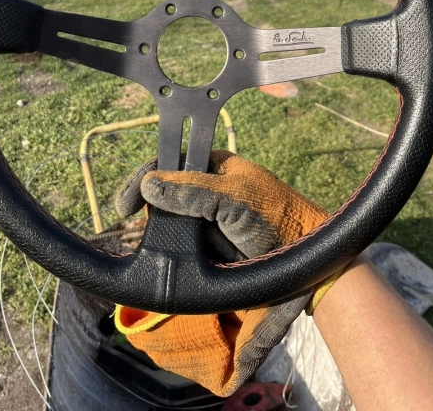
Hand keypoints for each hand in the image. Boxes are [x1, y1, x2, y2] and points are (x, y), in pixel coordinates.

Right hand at [116, 150, 327, 256]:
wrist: (308, 267)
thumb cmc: (277, 219)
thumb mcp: (234, 199)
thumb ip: (192, 192)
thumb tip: (149, 185)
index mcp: (214, 167)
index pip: (169, 164)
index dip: (144, 179)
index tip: (124, 205)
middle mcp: (207, 192)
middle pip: (164, 197)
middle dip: (148, 212)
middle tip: (130, 228)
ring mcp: (207, 223)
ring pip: (169, 227)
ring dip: (157, 238)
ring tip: (144, 249)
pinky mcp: (209, 252)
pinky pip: (180, 252)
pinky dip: (170, 258)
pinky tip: (159, 262)